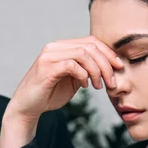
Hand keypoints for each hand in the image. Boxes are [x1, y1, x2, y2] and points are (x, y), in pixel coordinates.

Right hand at [7, 36, 123, 120]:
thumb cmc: (51, 93)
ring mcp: (49, 56)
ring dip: (96, 71)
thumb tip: (110, 67)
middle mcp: (55, 47)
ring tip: (98, 86)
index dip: (108, 53)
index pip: (91, 41)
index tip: (119, 67)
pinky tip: (84, 86)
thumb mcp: (74, 80)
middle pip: (90, 46)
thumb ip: (87, 70)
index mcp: (63, 47)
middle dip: (106, 64)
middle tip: (112, 82)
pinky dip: (83, 76)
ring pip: (83, 54)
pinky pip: (72, 65)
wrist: (28, 106)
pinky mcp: (46, 68)